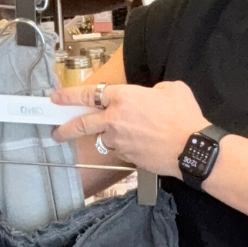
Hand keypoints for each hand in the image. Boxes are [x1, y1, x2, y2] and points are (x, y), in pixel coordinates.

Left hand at [51, 79, 205, 177]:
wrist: (191, 148)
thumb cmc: (184, 117)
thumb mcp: (171, 89)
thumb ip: (153, 90)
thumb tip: (151, 96)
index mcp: (123, 97)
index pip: (88, 95)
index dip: (69, 96)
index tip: (56, 98)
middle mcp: (115, 119)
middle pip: (81, 124)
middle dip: (65, 129)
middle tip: (56, 132)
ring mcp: (119, 141)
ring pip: (105, 139)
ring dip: (110, 137)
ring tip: (128, 136)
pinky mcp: (127, 157)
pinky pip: (121, 150)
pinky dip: (126, 147)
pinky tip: (142, 145)